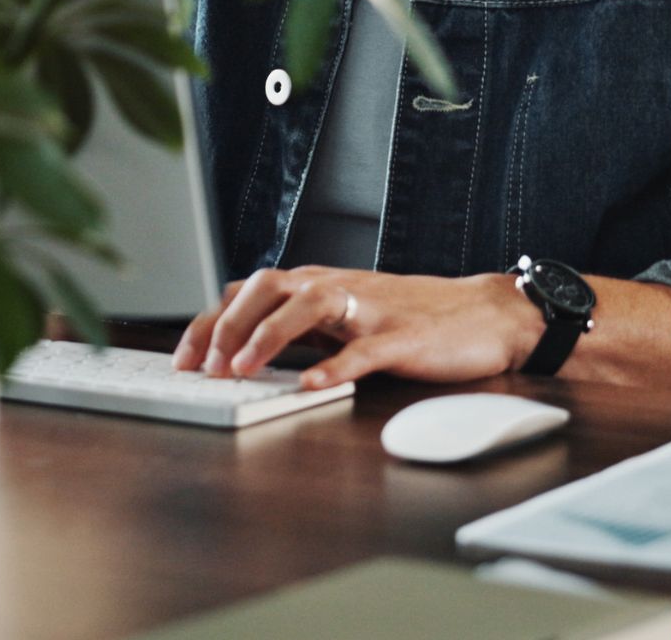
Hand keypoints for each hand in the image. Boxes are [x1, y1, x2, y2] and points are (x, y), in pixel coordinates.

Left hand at [171, 267, 542, 389]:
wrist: (486, 313)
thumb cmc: (414, 318)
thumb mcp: (348, 316)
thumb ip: (304, 326)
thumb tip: (246, 349)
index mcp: (321, 284)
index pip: (250, 289)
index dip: (211, 319)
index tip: (183, 357)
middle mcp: (338, 288)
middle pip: (268, 286)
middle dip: (227, 323)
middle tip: (200, 366)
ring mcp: (370, 309)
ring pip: (308, 304)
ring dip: (267, 334)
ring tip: (239, 368)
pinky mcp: (402, 336)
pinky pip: (363, 350)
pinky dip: (334, 367)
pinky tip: (312, 387)